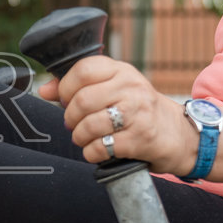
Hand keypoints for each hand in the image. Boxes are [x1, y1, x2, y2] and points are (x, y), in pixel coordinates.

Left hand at [37, 56, 196, 173]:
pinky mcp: (140, 139)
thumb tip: (43, 89)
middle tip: (73, 124)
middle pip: (82, 100)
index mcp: (122, 71)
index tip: (65, 100)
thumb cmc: (138, 110)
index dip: (65, 87)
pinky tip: (98, 150)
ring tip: (84, 138)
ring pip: (89, 125)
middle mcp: (131, 88)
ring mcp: (138, 113)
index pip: (83, 70)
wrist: (178, 134)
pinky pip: (100, 147)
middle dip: (70, 118)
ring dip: (79, 137)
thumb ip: (79, 86)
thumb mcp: (114, 90)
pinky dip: (91, 153)